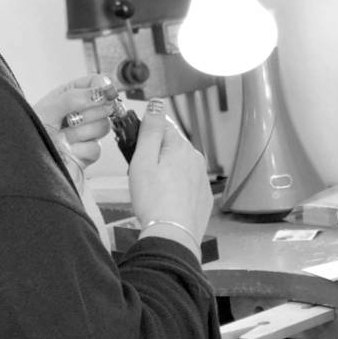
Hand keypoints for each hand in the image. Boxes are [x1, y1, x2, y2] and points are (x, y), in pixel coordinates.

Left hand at [33, 73, 114, 168]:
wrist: (26, 163)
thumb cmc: (30, 133)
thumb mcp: (48, 110)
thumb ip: (74, 98)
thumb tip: (102, 91)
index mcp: (69, 95)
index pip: (96, 83)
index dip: (103, 86)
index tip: (104, 91)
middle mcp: (80, 113)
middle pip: (105, 106)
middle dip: (87, 113)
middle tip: (68, 120)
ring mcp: (85, 133)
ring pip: (103, 126)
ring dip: (80, 133)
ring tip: (62, 137)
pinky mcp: (88, 153)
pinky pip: (96, 148)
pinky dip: (79, 150)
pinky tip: (66, 151)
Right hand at [130, 99, 211, 259]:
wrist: (173, 236)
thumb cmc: (154, 200)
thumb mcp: (143, 160)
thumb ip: (150, 129)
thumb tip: (156, 102)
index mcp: (181, 146)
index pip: (163, 126)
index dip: (146, 135)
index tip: (134, 147)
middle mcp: (196, 158)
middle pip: (171, 146)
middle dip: (155, 154)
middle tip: (139, 174)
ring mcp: (201, 178)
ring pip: (179, 165)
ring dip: (166, 170)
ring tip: (150, 190)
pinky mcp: (202, 197)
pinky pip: (186, 184)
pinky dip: (175, 187)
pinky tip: (164, 200)